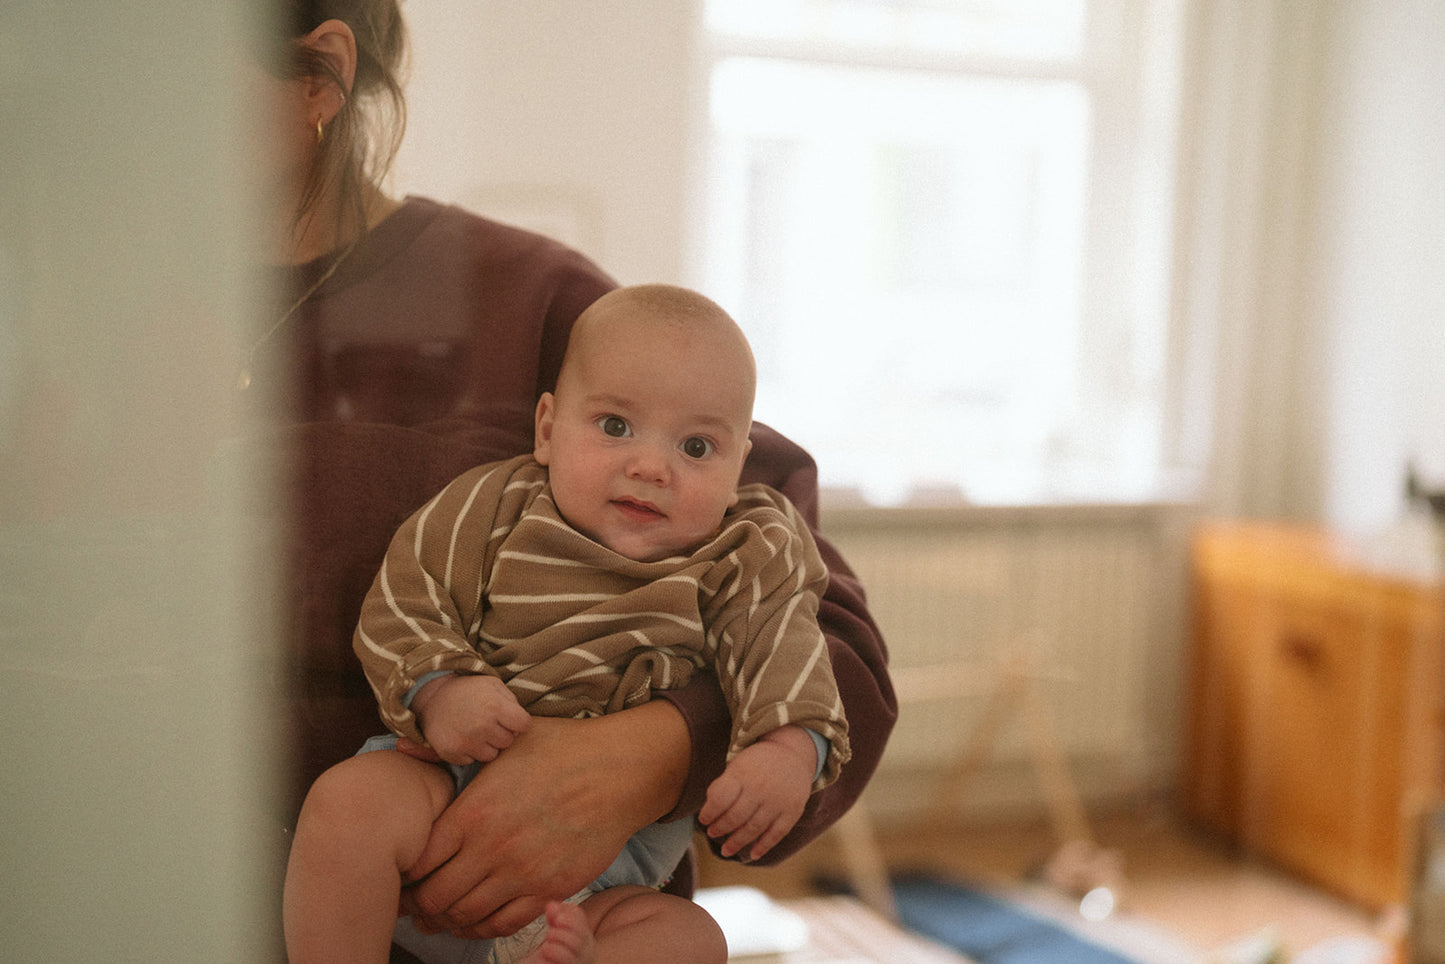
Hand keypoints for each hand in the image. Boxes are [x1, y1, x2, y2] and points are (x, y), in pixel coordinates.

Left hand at [398, 700, 689, 939]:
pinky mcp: (549, 890)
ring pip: (466, 916)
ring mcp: (521, 873)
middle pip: (436, 896)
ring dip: (448, 920)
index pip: (420, 860)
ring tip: (442, 915)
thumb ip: (456, 752)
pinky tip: (477, 920)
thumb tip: (404, 748)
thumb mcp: (506, 740)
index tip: (406, 873)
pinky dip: (484, 928)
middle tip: (416, 903)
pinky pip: (504, 924)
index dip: (406, 873)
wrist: (619, 771)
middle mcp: (492, 848)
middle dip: (420, 903)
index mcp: (473, 810)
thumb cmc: (563, 749)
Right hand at [412, 674, 530, 765]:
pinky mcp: (452, 753)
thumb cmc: (469, 691)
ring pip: (492, 755)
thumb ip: (512, 702)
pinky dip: (470, 752)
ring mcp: (466, 742)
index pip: (524, 725)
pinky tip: (463, 737)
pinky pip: (472, 761)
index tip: (509, 717)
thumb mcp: (493, 685)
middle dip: (502, 733)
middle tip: (487, 721)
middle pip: (508, 741)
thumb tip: (523, 724)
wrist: (433, 698)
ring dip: (487, 745)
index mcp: (494, 706)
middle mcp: (481, 726)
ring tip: (475, 729)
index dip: (518, 721)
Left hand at [698, 725, 814, 861]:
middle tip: (712, 833)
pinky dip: (763, 846)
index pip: (721, 798)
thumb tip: (709, 812)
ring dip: (737, 842)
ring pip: (754, 828)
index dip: (709, 813)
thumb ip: (724, 786)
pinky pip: (776, 834)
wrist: (793, 753)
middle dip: (721, 828)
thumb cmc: (757, 763)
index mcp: (743, 774)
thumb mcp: (738, 766)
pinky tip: (752, 855)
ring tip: (726, 850)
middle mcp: (760, 788)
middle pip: (736, 816)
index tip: (703, 820)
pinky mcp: (792, 811)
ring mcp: (778, 801)